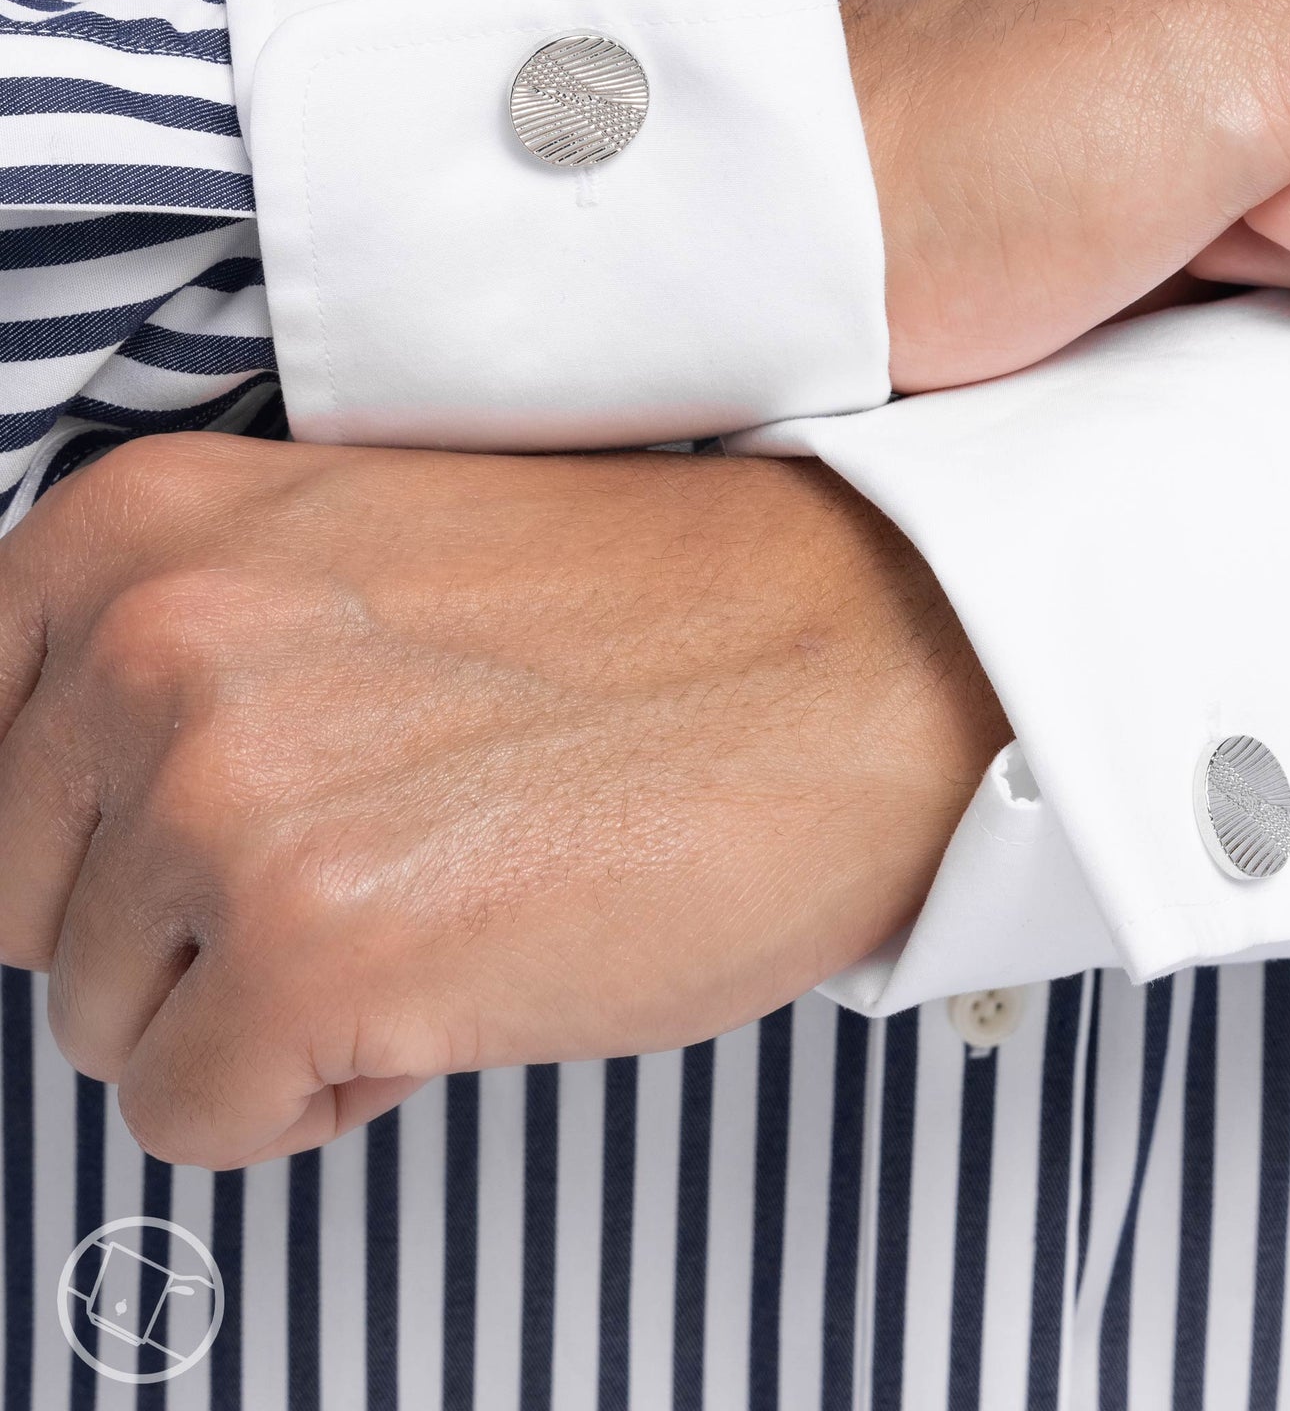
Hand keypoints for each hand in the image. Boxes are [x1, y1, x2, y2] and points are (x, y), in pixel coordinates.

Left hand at [0, 435, 1004, 1166]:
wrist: (849, 661)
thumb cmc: (638, 618)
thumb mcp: (346, 561)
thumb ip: (180, 653)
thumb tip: (74, 822)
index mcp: (140, 525)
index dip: (80, 829)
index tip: (172, 850)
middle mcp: (154, 643)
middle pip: (17, 902)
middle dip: (165, 927)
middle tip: (347, 870)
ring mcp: (224, 798)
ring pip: (103, 1024)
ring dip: (249, 1007)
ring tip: (424, 909)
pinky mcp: (316, 952)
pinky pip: (197, 1120)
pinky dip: (314, 1092)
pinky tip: (446, 988)